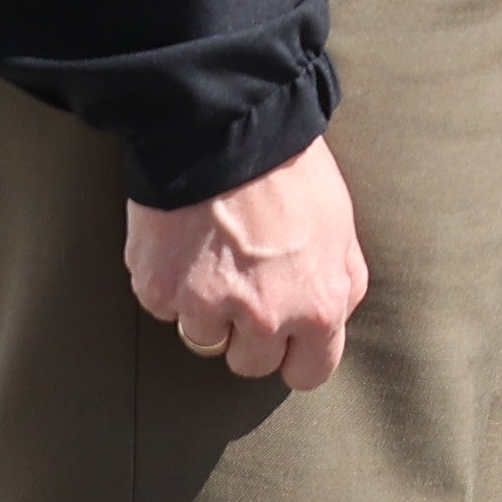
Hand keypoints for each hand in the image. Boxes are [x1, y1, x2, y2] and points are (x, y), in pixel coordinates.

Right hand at [124, 135, 366, 390]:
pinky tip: (185, 240)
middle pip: (250, 363)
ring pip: (203, 337)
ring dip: (205, 304)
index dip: (296, 355)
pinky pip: (164, 307)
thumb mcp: (340, 227)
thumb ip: (340, 280)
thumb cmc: (291, 170)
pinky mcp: (161, 291)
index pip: (310, 373)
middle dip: (247, 331)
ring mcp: (208, 309)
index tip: (285, 341)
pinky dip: (171, 280)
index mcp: (318, 307)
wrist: (228, 128)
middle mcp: (265, 319)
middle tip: (245, 281)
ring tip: (213, 249)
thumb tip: (333, 315)